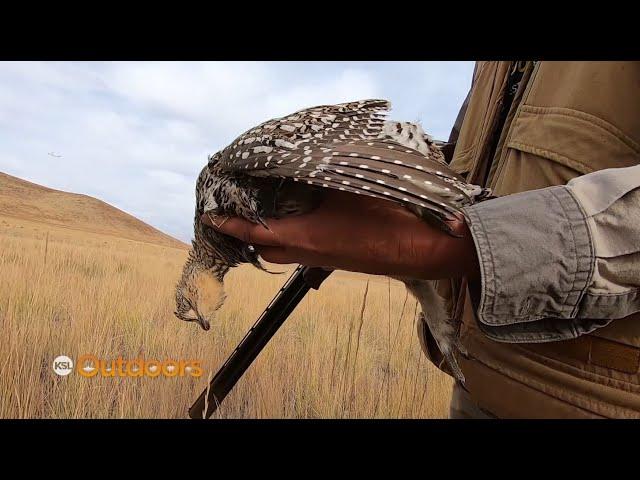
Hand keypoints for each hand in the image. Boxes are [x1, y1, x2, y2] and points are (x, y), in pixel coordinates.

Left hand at [202, 191, 479, 280]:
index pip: (253, 231)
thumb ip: (317, 180)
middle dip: (247, 235)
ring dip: (268, 240)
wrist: (414, 248)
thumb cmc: (381, 218)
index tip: (210, 216)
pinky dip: (290, 239)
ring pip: (282, 254)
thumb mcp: (344, 190)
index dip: (229, 223)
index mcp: (302, 236)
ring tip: (265, 217)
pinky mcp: (334, 261)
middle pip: (264, 250)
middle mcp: (306, 253)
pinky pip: (300, 253)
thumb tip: (298, 168)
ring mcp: (320, 260)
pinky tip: (300, 220)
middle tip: (238, 215)